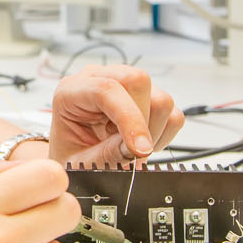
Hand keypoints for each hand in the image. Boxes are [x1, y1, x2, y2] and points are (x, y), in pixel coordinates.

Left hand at [46, 65, 183, 166]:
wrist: (74, 157)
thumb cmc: (71, 156)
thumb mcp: (79, 163)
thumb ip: (106, 155)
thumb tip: (136, 149)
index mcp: (72, 90)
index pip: (107, 89)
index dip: (128, 118)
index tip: (140, 149)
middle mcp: (99, 79)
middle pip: (139, 81)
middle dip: (142, 121)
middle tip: (132, 149)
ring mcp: (125, 85)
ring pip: (160, 97)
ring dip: (153, 130)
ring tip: (131, 147)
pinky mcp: (147, 97)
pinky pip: (172, 112)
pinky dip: (163, 134)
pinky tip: (140, 142)